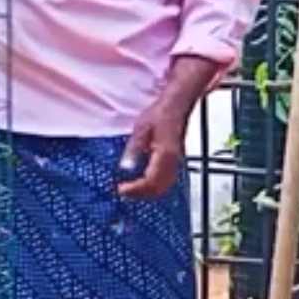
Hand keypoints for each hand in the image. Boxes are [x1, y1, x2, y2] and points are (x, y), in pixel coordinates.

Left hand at [116, 55, 225, 199]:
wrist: (177, 105)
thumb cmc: (159, 113)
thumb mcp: (141, 128)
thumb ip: (134, 149)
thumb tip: (125, 168)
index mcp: (165, 154)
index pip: (151, 180)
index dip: (136, 189)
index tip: (121, 189)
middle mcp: (173, 161)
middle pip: (159, 188)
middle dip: (141, 194)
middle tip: (124, 192)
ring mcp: (176, 162)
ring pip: (164, 186)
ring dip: (147, 192)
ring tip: (131, 189)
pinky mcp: (175, 161)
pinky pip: (166, 180)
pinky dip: (154, 186)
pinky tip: (142, 183)